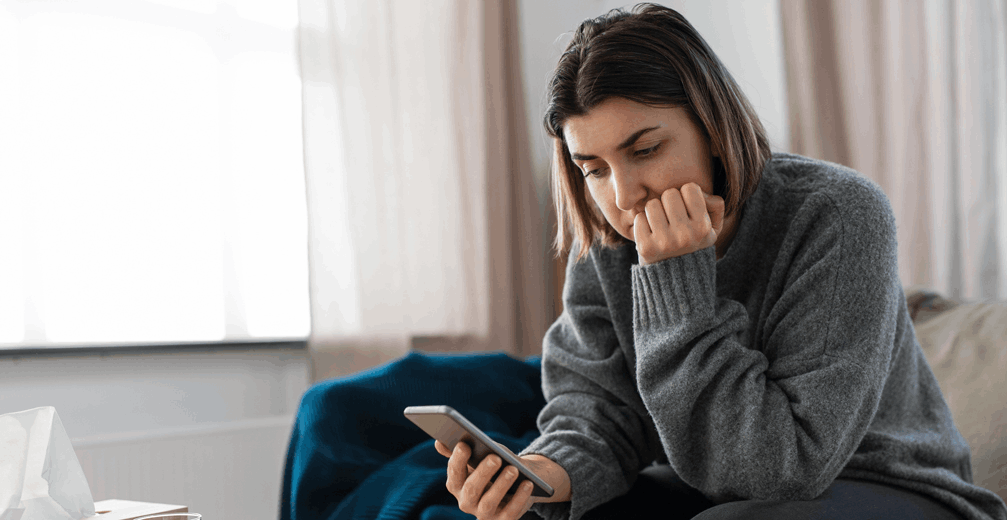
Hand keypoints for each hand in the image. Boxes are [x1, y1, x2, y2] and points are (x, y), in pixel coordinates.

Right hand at [435, 440, 570, 519]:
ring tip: (513, 469)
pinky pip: (510, 513)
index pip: (454, 474)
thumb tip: (438, 442)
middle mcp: (466, 502)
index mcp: (457, 485)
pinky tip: (528, 483)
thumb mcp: (479, 456)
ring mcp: (484, 514)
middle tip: (495, 458)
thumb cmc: (493, 466)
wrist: (517, 483)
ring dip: (501, 485)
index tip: (465, 445)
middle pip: (471, 489)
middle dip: (483, 473)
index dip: (458, 460)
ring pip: (488, 503)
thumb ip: (460, 450)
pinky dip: (519, 498)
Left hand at [633, 182, 724, 264]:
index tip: (686, 208)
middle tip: (671, 216)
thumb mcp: (713, 228)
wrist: (676, 277)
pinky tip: (651, 234)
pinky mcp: (646, 247)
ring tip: (661, 225)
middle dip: (669, 202)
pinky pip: (639, 218)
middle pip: (669, 194)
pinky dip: (643, 223)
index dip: (686, 195)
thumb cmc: (694, 243)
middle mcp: (685, 235)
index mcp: (703, 227)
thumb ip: (715, 205)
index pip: (690, 188)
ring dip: (654, 212)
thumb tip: (700, 192)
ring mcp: (665, 242)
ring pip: (652, 204)